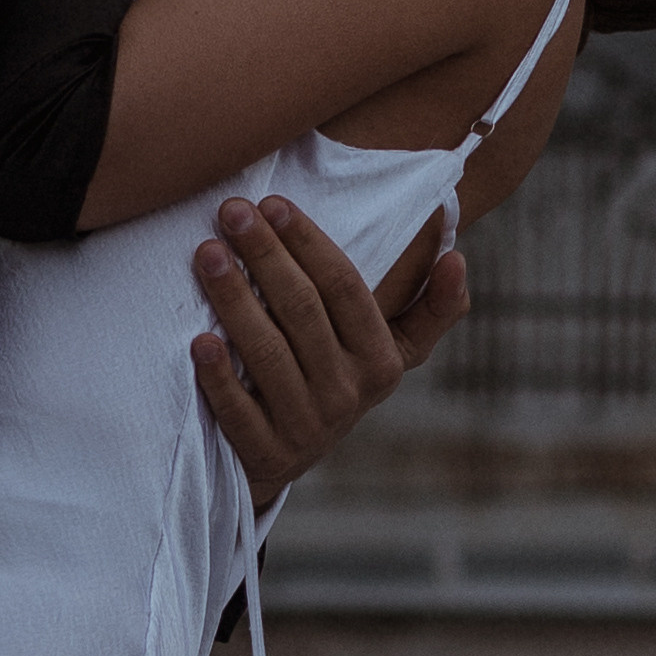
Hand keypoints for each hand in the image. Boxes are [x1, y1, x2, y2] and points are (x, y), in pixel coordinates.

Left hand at [192, 194, 468, 509]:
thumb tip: (458, 257)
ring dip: (234, 299)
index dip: (308, 242)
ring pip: (268, 354)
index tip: (273, 202)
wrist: (285, 453)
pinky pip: (239, 411)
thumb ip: (431, 306)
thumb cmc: (336, 373)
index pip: (346, 288)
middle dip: (265, 255)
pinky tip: (198, 340)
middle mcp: (350, 394)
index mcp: (383, 359)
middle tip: (231, 211)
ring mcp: (307, 426)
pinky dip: (219, 376)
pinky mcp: (267, 453)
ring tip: (206, 252)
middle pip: (302, 311)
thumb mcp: (391, 347)